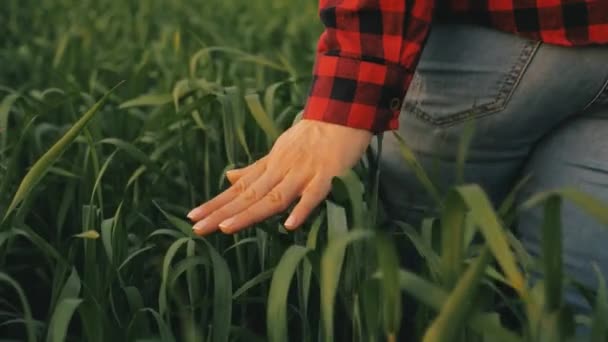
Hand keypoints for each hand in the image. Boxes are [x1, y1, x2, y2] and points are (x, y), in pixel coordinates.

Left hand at [188, 119, 372, 234]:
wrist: (342, 115)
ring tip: (226, 228)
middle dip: (222, 213)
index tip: (192, 217)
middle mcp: (281, 170)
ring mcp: (303, 173)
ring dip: (251, 213)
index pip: (239, 190)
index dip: (216, 204)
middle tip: (197, 229)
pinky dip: (302, 209)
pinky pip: (314, 195)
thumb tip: (228, 178)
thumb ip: (255, 169)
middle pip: (249, 196)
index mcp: (270, 166)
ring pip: (274, 197)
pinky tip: (289, 226)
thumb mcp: (278, 152)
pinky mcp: (327, 175)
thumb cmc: (310, 137)